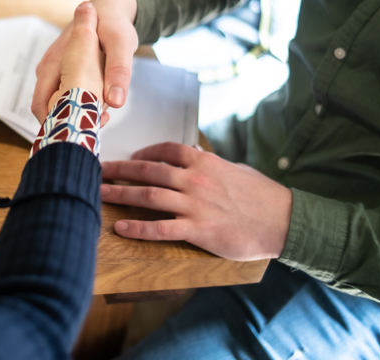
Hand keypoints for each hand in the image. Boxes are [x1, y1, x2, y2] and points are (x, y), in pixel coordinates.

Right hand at [47, 2, 107, 124]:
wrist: (109, 8)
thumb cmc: (113, 24)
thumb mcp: (121, 44)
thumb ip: (118, 71)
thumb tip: (114, 102)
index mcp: (54, 62)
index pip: (40, 105)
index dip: (55, 124)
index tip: (78, 132)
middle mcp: (48, 68)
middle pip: (46, 108)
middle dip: (66, 121)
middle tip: (92, 125)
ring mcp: (52, 70)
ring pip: (55, 102)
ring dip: (72, 113)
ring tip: (98, 116)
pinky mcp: (60, 72)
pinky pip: (61, 95)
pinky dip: (76, 104)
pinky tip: (97, 105)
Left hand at [100, 142, 292, 260]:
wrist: (283, 221)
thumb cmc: (262, 195)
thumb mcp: (235, 169)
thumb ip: (210, 164)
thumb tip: (195, 157)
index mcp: (204, 162)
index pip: (165, 150)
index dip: (143, 152)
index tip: (130, 156)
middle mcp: (195, 180)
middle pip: (147, 170)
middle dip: (118, 170)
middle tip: (96, 170)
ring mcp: (195, 205)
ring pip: (148, 196)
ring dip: (119, 194)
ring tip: (97, 194)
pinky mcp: (198, 230)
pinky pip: (161, 229)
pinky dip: (138, 228)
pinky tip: (120, 228)